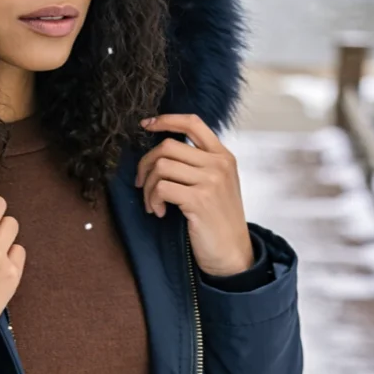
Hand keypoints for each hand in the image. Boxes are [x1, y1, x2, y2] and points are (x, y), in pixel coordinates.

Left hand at [135, 113, 255, 277]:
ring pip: (161, 166)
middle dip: (145, 164)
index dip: (166, 120)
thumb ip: (198, 165)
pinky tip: (158, 213)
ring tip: (152, 204)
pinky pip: (161, 188)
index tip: (146, 125)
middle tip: (141, 184)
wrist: (233, 253)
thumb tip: (162, 152)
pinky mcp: (199, 199)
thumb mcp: (217, 185)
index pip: (193, 123)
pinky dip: (152, 200)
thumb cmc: (218, 221)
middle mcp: (219, 164)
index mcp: (223, 156)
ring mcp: (211, 180)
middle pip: (168, 146)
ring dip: (147, 187)